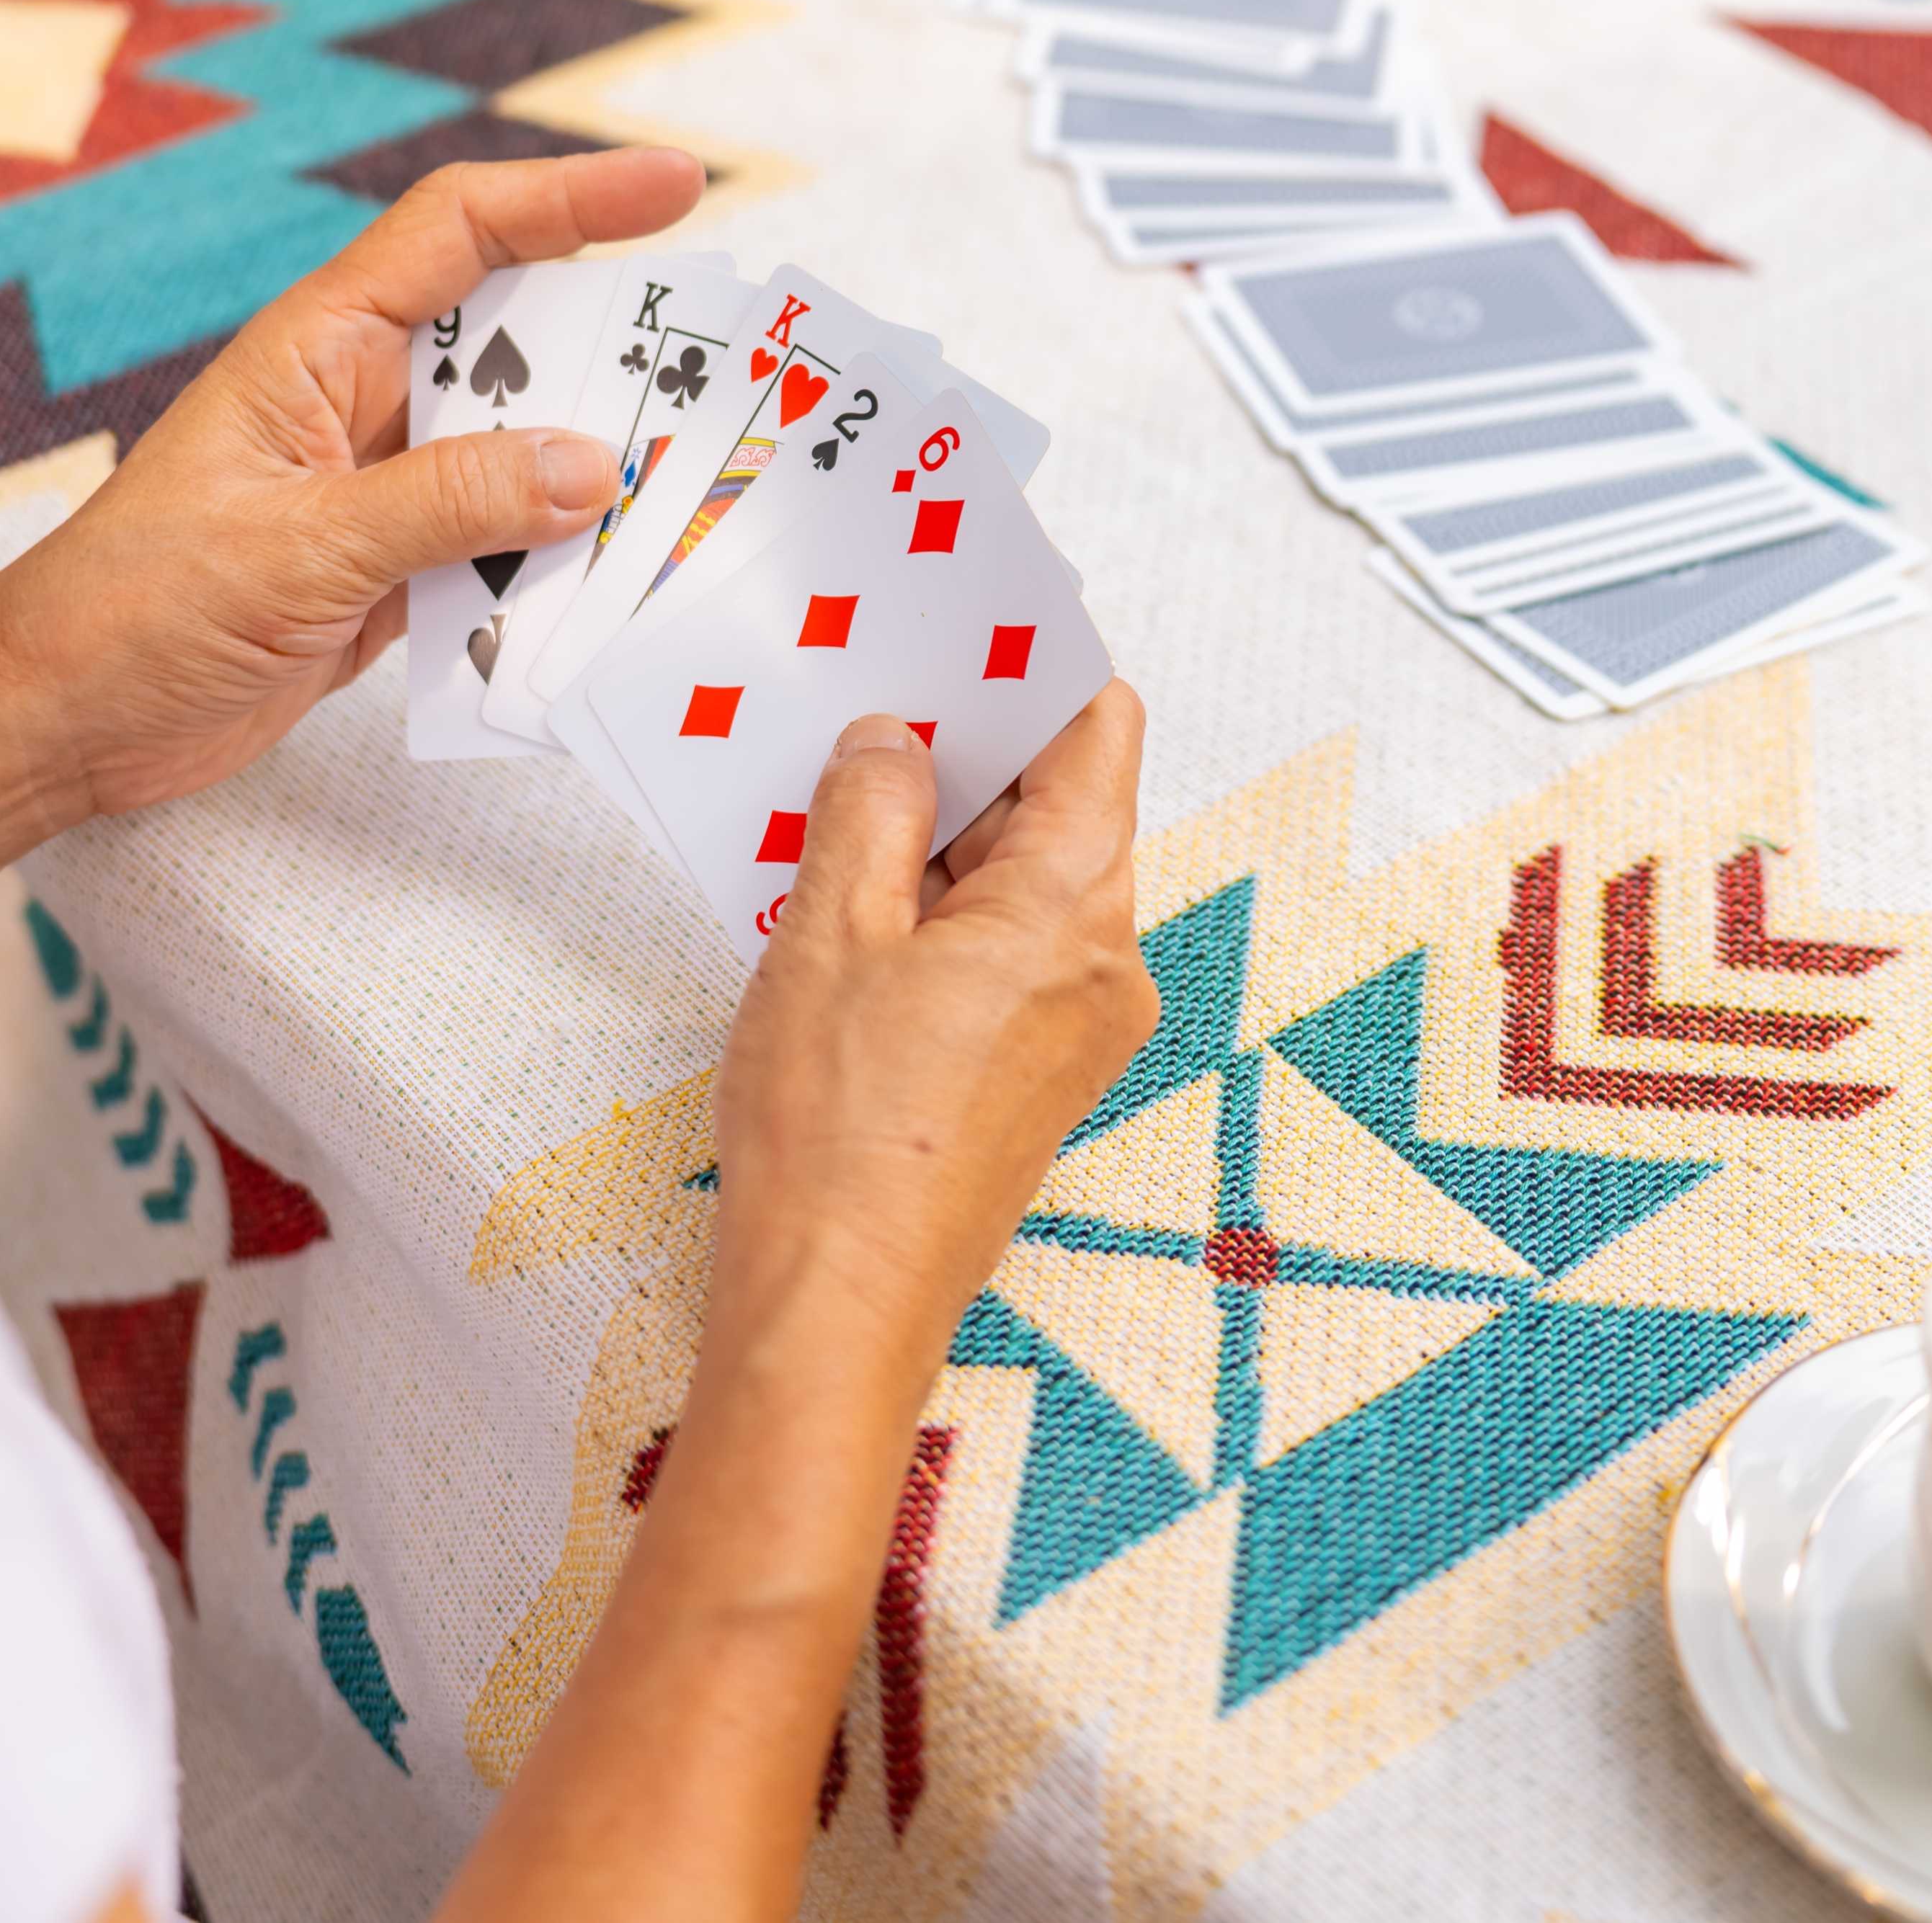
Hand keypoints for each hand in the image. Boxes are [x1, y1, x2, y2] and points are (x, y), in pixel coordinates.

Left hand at [0, 147, 708, 818]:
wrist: (54, 726)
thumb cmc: (129, 610)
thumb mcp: (298, 549)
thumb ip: (446, 502)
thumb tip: (590, 466)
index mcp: (317, 350)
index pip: (462, 232)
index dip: (572, 197)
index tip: (680, 184)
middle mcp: (356, 404)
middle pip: (515, 344)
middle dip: (619, 354)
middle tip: (727, 382)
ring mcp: (374, 492)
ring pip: (517, 457)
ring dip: (594, 479)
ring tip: (696, 497)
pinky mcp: (382, 578)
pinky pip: (494, 553)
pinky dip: (552, 573)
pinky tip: (610, 601)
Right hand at [706, 686, 1154, 1372]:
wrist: (838, 1306)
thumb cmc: (838, 1136)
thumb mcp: (829, 933)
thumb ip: (869, 812)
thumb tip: (895, 743)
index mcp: (1075, 908)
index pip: (1099, 734)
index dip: (1034, 667)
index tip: (965, 625)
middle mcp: (1102, 963)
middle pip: (1060, 806)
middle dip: (967, 752)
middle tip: (868, 702)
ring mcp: (1073, 1025)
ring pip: (1021, 881)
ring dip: (937, 836)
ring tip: (834, 800)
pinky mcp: (1031, 1072)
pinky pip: (1000, 950)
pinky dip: (936, 910)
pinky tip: (846, 902)